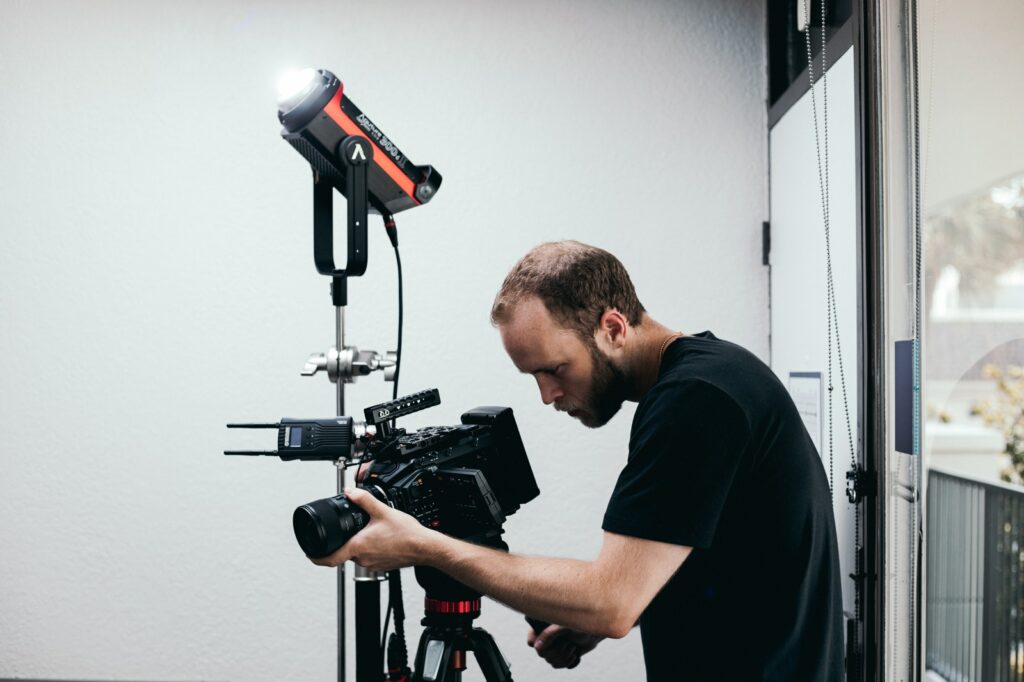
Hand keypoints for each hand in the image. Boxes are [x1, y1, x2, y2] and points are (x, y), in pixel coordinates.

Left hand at [309, 487, 433, 571]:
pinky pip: (369, 557)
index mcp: (358, 546)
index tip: (309, 553)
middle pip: (344, 552)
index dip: (316, 557)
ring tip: (371, 531)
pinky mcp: (381, 565)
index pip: (329, 559)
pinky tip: (381, 538)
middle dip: (345, 540)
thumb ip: (363, 500)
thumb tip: (350, 492)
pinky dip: (370, 548)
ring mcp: (372, 564)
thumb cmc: (407, 534)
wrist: (424, 547)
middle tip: (351, 528)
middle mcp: (363, 559)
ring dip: (359, 544)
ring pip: (357, 554)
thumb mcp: (382, 511)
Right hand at [527, 624, 602, 669]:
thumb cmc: (580, 624)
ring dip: (563, 656)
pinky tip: (574, 653)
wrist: (594, 633)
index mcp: (544, 627)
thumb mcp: (564, 626)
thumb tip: (536, 647)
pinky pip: (556, 665)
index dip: (536, 643)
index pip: (531, 639)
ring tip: (572, 647)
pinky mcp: (560, 655)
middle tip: (567, 642)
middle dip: (557, 650)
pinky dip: (566, 662)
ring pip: (550, 661)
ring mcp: (553, 647)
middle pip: (542, 654)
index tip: (549, 641)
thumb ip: (549, 634)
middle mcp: (546, 638)